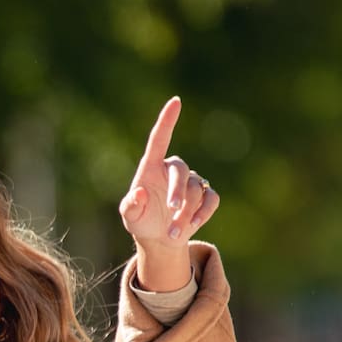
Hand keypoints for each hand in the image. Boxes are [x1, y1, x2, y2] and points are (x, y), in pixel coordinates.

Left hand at [118, 97, 220, 289]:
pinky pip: (211, 199)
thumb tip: (138, 193)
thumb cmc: (142, 221)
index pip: (159, 139)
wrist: (160, 239)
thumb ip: (130, 206)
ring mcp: (192, 181)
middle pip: (181, 171)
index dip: (167, 120)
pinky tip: (193, 225)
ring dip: (185, 213)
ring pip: (196, 190)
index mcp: (151, 167)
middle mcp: (173, 169)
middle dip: (178, 190)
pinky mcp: (205, 196)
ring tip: (172, 233)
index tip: (175, 101)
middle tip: (172, 208)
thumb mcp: (131, 216)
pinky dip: (203, 213)